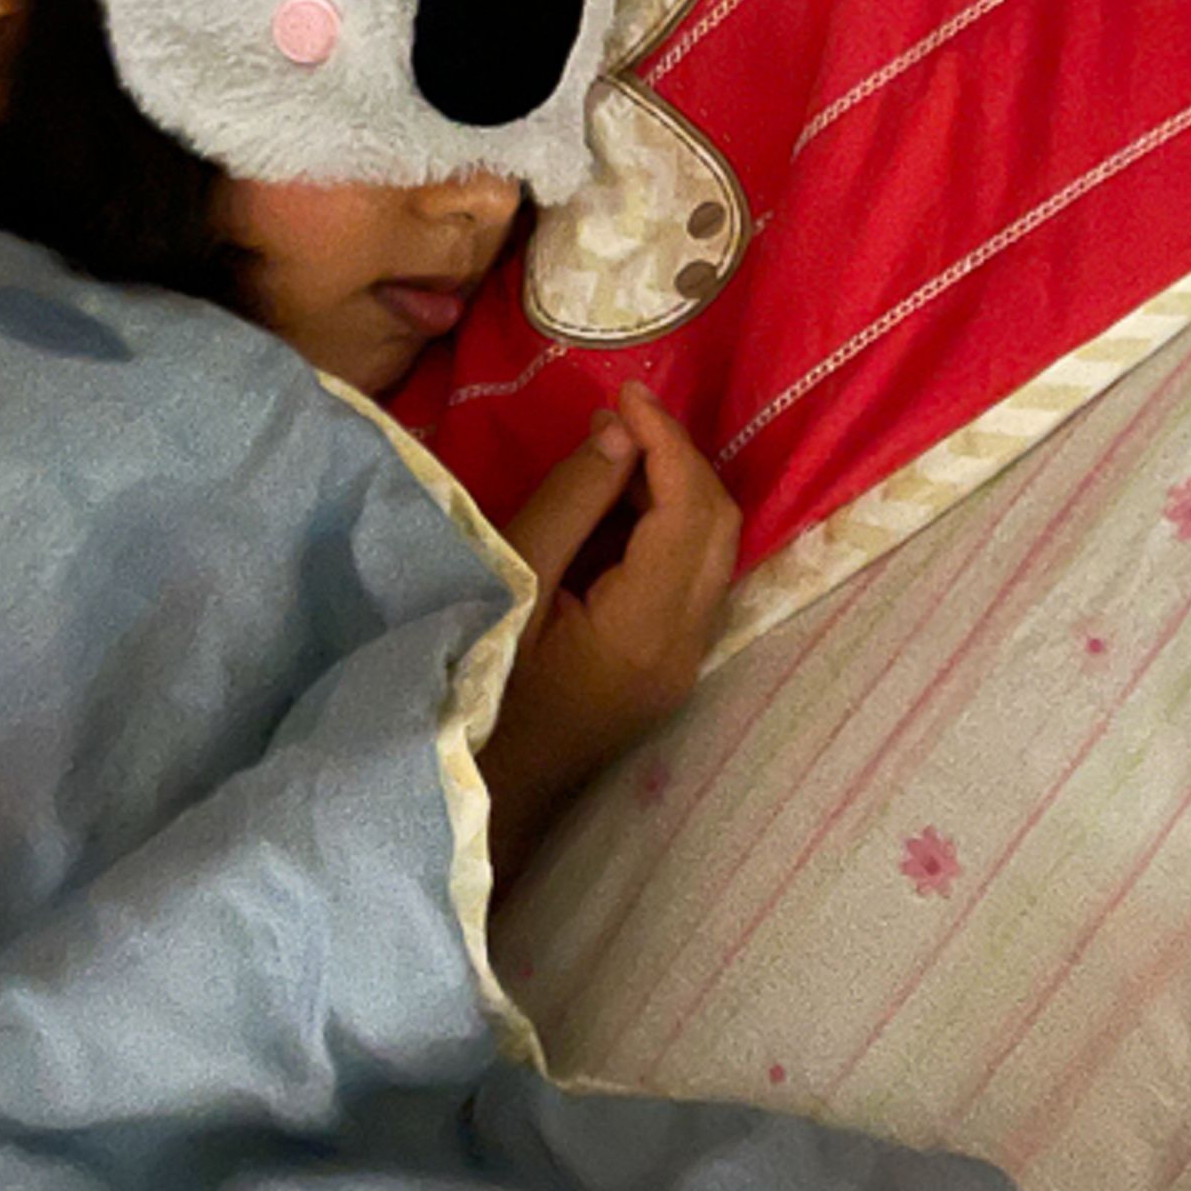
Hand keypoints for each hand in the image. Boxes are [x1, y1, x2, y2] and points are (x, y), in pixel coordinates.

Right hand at [479, 382, 739, 884]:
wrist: (479, 797)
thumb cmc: (471, 690)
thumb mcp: (506, 587)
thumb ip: (569, 507)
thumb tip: (619, 436)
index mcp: (645, 630)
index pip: (689, 510)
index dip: (666, 441)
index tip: (625, 393)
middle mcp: (685, 648)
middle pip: (718, 527)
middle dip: (680, 458)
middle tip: (622, 415)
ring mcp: (683, 664)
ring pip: (712, 553)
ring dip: (678, 491)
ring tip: (617, 451)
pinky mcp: (669, 669)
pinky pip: (692, 579)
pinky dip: (670, 528)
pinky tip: (620, 506)